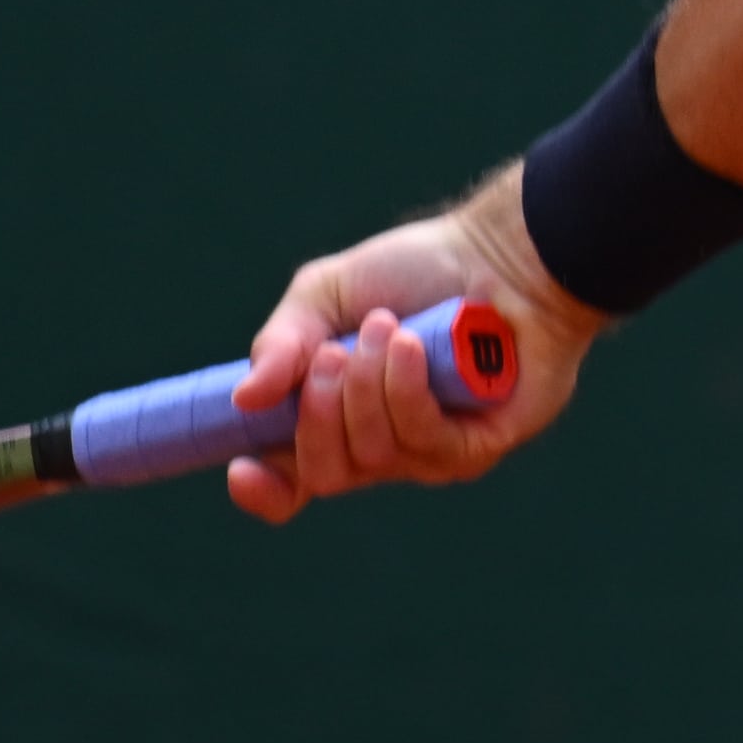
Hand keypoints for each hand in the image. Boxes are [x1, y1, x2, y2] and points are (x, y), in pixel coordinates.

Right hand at [219, 176, 598, 523]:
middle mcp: (381, 447)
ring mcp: (429, 453)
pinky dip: (407, 390)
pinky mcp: (476, 447)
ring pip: (371, 455)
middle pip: (323, 473)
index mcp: (335, 417)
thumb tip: (244, 398)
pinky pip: (423, 441)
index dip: (262, 489)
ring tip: (386, 326)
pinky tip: (412, 347)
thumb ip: (281, 342)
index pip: (290, 482)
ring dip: (368, 385)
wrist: (500, 252)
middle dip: (316, 413)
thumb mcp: (327, 293)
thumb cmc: (418, 271)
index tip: (242, 469)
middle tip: (331, 353)